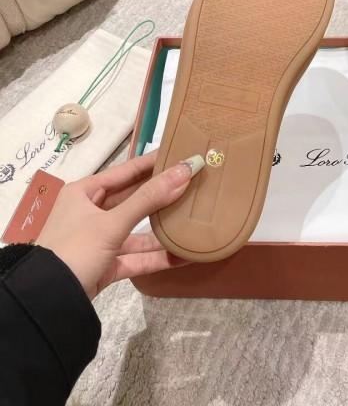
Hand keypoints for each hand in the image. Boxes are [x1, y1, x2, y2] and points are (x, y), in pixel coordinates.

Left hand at [36, 151, 203, 298]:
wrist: (47, 302)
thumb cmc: (75, 249)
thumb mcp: (111, 223)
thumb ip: (149, 198)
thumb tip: (185, 170)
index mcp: (84, 192)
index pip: (126, 171)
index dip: (153, 163)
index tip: (180, 153)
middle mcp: (90, 212)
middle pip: (133, 199)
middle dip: (162, 195)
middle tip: (194, 183)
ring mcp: (98, 240)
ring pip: (136, 230)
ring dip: (161, 230)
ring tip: (193, 220)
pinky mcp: (105, 265)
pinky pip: (135, 257)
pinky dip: (156, 257)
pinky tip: (182, 257)